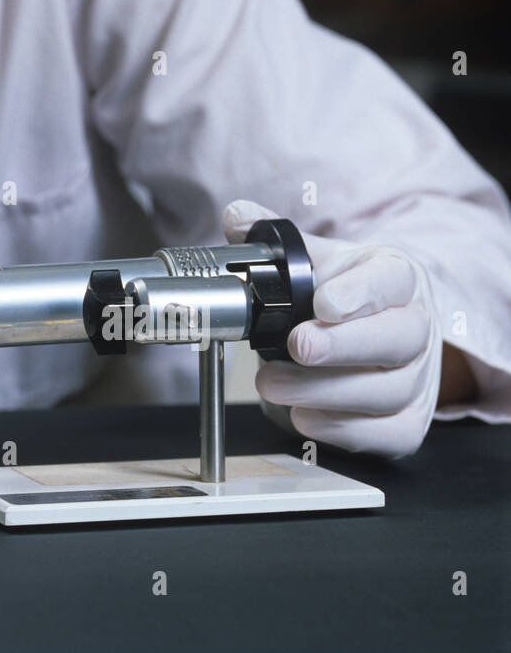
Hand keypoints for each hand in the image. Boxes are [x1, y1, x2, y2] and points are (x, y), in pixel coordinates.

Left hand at [222, 200, 441, 457]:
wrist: (376, 331)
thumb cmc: (342, 293)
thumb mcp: (314, 259)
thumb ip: (273, 242)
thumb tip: (236, 217)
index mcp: (395, 278)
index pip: (390, 281)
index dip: (360, 293)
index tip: (324, 302)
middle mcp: (416, 328)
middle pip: (396, 339)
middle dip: (342, 346)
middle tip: (297, 346)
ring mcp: (417, 380)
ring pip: (385, 392)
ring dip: (323, 392)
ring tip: (271, 384)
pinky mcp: (408, 423)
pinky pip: (384, 435)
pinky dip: (341, 429)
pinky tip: (303, 415)